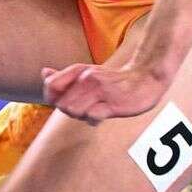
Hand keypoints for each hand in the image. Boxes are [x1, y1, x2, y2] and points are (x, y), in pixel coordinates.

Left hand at [39, 61, 166, 125]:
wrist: (147, 77)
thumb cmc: (114, 79)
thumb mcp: (87, 72)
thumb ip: (65, 76)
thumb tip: (44, 72)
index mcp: (79, 71)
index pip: (50, 86)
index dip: (53, 99)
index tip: (66, 101)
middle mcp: (87, 78)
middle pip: (61, 104)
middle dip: (68, 111)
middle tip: (83, 110)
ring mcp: (100, 91)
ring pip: (73, 110)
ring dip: (80, 117)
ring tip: (92, 112)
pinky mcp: (113, 104)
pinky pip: (92, 116)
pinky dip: (93, 120)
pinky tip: (101, 116)